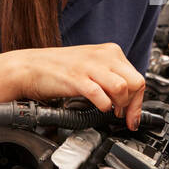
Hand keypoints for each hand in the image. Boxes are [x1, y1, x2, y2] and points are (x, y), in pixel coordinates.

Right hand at [10, 43, 145, 129]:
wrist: (29, 67)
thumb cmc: (59, 69)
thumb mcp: (92, 66)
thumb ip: (111, 76)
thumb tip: (128, 97)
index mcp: (109, 52)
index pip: (138, 77)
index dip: (138, 101)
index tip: (132, 116)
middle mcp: (103, 56)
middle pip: (135, 83)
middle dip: (132, 104)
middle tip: (121, 115)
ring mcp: (90, 67)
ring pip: (123, 88)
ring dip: (119, 105)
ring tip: (110, 111)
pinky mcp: (76, 79)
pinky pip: (101, 95)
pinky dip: (103, 106)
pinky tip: (99, 108)